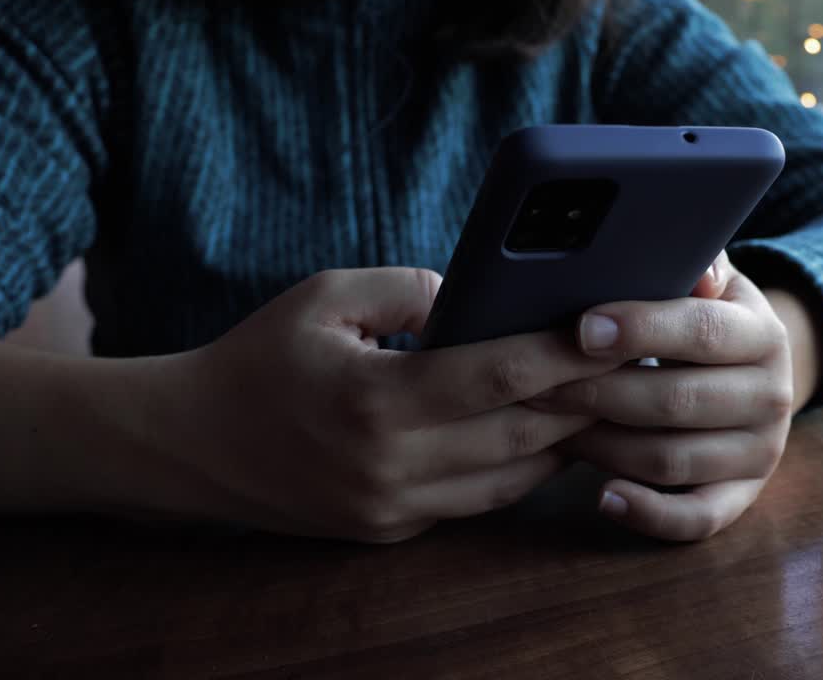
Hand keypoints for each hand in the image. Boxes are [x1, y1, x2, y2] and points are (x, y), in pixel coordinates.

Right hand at [140, 268, 621, 542]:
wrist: (190, 446)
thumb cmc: (258, 359)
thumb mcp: (324, 298)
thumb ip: (410, 289)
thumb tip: (482, 300)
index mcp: (375, 400)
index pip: (499, 376)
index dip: (565, 353)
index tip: (613, 329)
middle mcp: (391, 466)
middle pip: (522, 433)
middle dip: (584, 398)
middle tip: (632, 363)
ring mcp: (393, 509)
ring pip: (512, 479)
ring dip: (564, 440)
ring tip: (604, 398)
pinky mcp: (391, 532)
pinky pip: (478, 503)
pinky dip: (520, 469)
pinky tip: (546, 435)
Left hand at [531, 251, 795, 540]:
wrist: (755, 376)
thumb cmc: (708, 321)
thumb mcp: (711, 283)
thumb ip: (696, 264)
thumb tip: (695, 266)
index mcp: (764, 335)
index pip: (703, 332)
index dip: (641, 330)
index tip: (581, 328)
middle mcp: (773, 397)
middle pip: (677, 401)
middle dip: (598, 392)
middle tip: (536, 383)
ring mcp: (759, 454)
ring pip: (672, 459)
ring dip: (603, 445)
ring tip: (550, 425)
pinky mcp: (741, 499)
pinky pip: (695, 519)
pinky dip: (648, 514)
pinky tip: (602, 497)